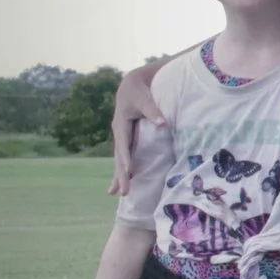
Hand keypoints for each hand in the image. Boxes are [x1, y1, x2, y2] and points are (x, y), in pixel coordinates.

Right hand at [106, 61, 164, 195]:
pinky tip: (124, 181)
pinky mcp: (129, 139)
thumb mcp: (144, 98)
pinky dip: (124, 169)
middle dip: (121, 174)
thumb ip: (153, 111)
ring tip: (116, 193)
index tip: (129, 170)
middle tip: (123, 192)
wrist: (132, 84)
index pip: (123, 144)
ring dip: (119, 176)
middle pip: (119, 157)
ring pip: (120, 160)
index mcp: (121, 125)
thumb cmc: (140, 91)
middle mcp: (119, 134)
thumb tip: (163, 124)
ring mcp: (123, 138)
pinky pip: (125, 156)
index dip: (126, 157)